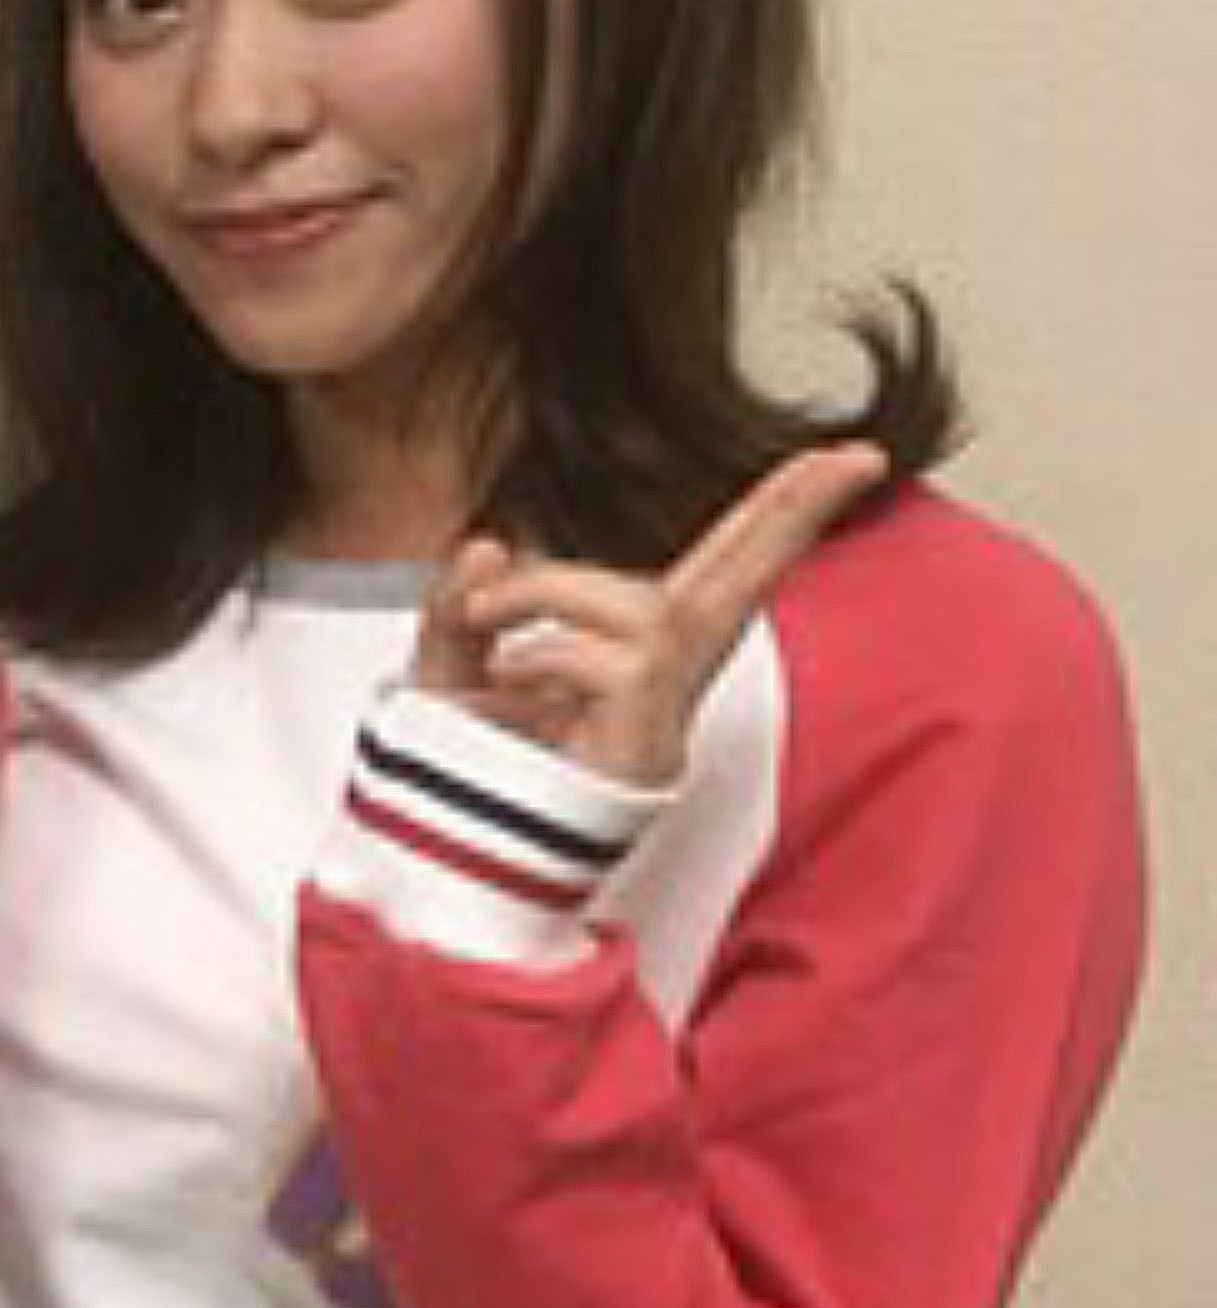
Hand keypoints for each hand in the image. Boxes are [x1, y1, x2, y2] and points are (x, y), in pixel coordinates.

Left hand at [413, 443, 889, 785]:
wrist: (449, 854)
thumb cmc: (464, 763)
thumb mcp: (447, 665)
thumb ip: (460, 604)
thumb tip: (489, 544)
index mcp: (636, 643)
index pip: (712, 565)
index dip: (776, 511)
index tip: (852, 456)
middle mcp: (665, 671)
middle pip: (742, 581)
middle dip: (796, 512)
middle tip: (861, 453)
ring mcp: (662, 711)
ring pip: (643, 604)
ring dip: (546, 589)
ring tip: (484, 617)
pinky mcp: (651, 743)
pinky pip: (618, 664)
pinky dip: (544, 653)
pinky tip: (508, 683)